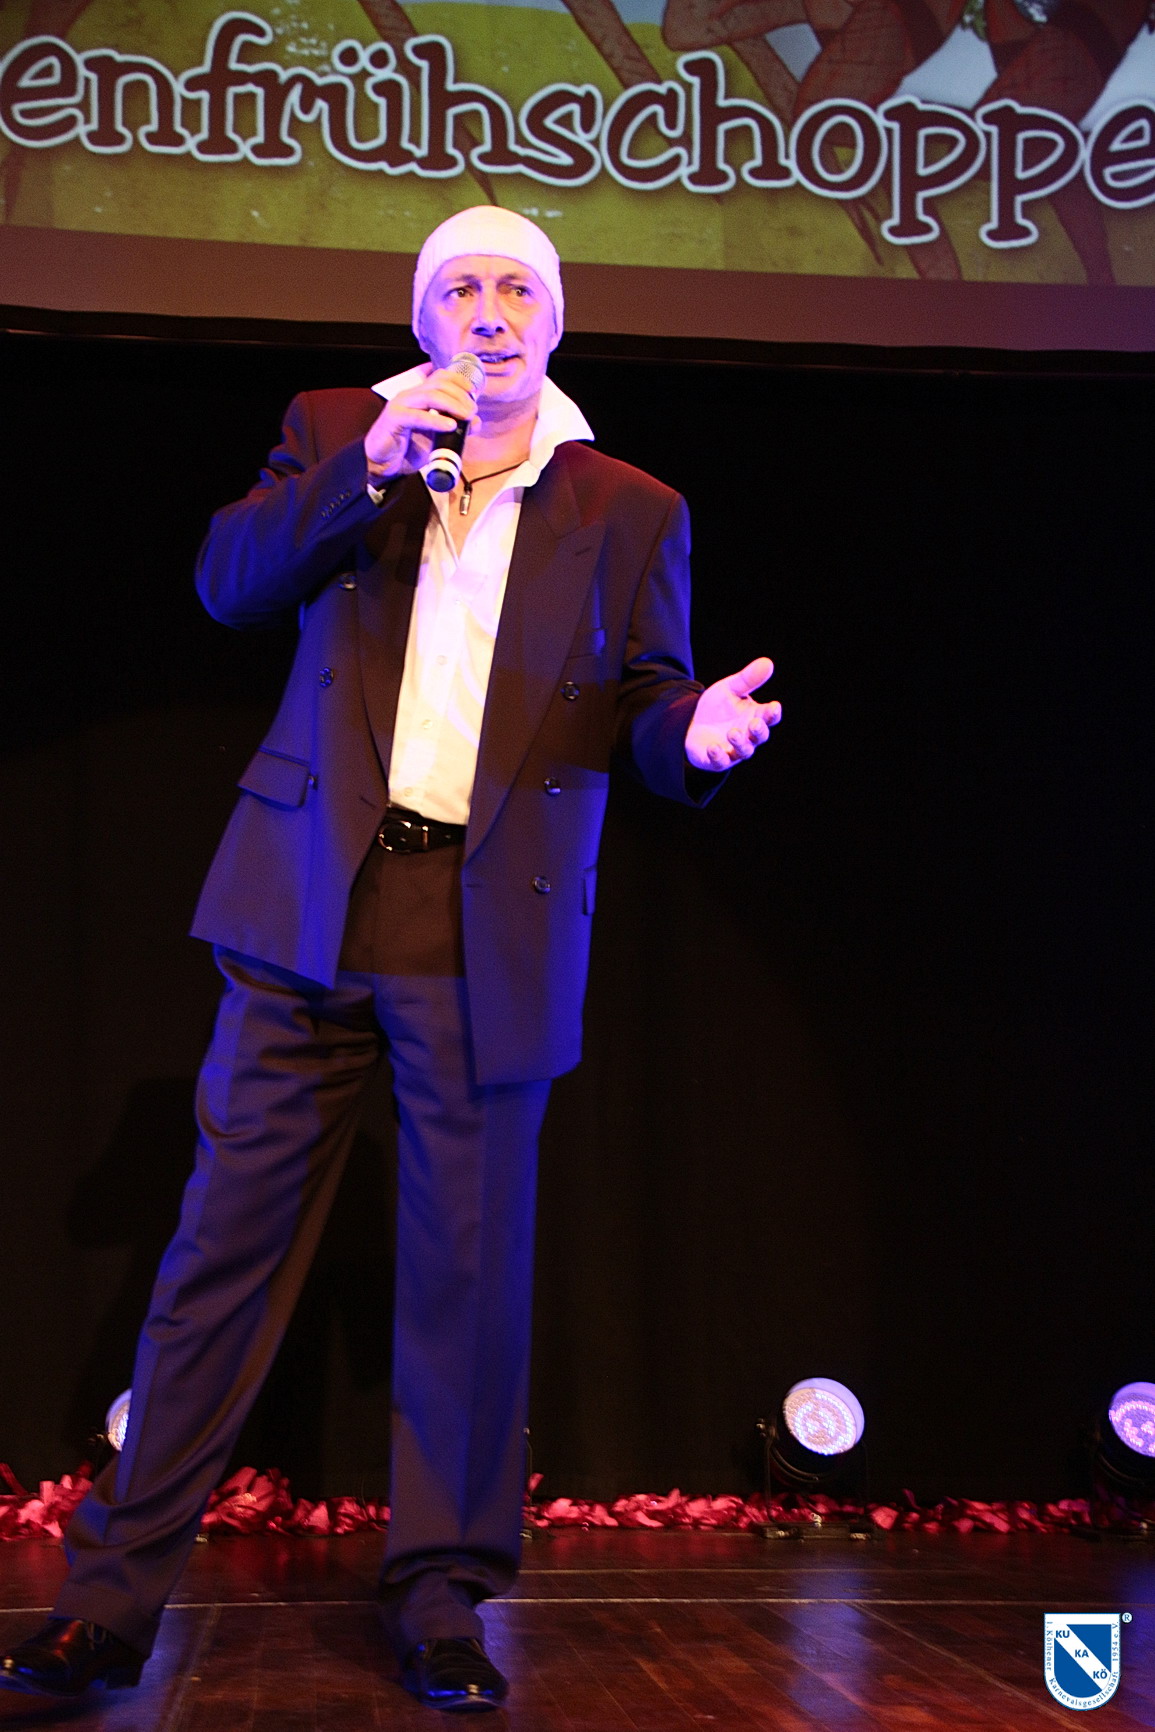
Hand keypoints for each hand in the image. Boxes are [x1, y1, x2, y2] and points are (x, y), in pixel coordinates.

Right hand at [363, 368, 479, 481]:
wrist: (382, 464)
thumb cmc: (408, 449)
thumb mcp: (436, 438)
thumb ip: (455, 428)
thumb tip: (476, 422)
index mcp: (419, 395)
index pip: (441, 377)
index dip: (460, 381)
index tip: (474, 394)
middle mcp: (410, 395)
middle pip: (439, 383)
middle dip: (460, 395)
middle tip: (472, 410)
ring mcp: (400, 404)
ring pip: (430, 395)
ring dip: (453, 404)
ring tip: (467, 416)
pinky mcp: (394, 419)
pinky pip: (418, 416)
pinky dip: (436, 420)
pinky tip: (450, 425)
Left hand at [685, 656, 780, 770]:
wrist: (692, 722)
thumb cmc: (718, 707)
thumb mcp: (730, 688)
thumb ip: (748, 679)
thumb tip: (767, 662)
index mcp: (756, 716)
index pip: (769, 717)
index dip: (773, 713)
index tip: (774, 706)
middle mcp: (749, 736)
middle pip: (759, 736)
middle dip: (758, 730)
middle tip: (754, 723)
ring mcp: (733, 750)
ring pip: (743, 750)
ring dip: (739, 743)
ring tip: (733, 733)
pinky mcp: (716, 760)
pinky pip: (720, 761)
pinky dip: (718, 756)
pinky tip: (713, 747)